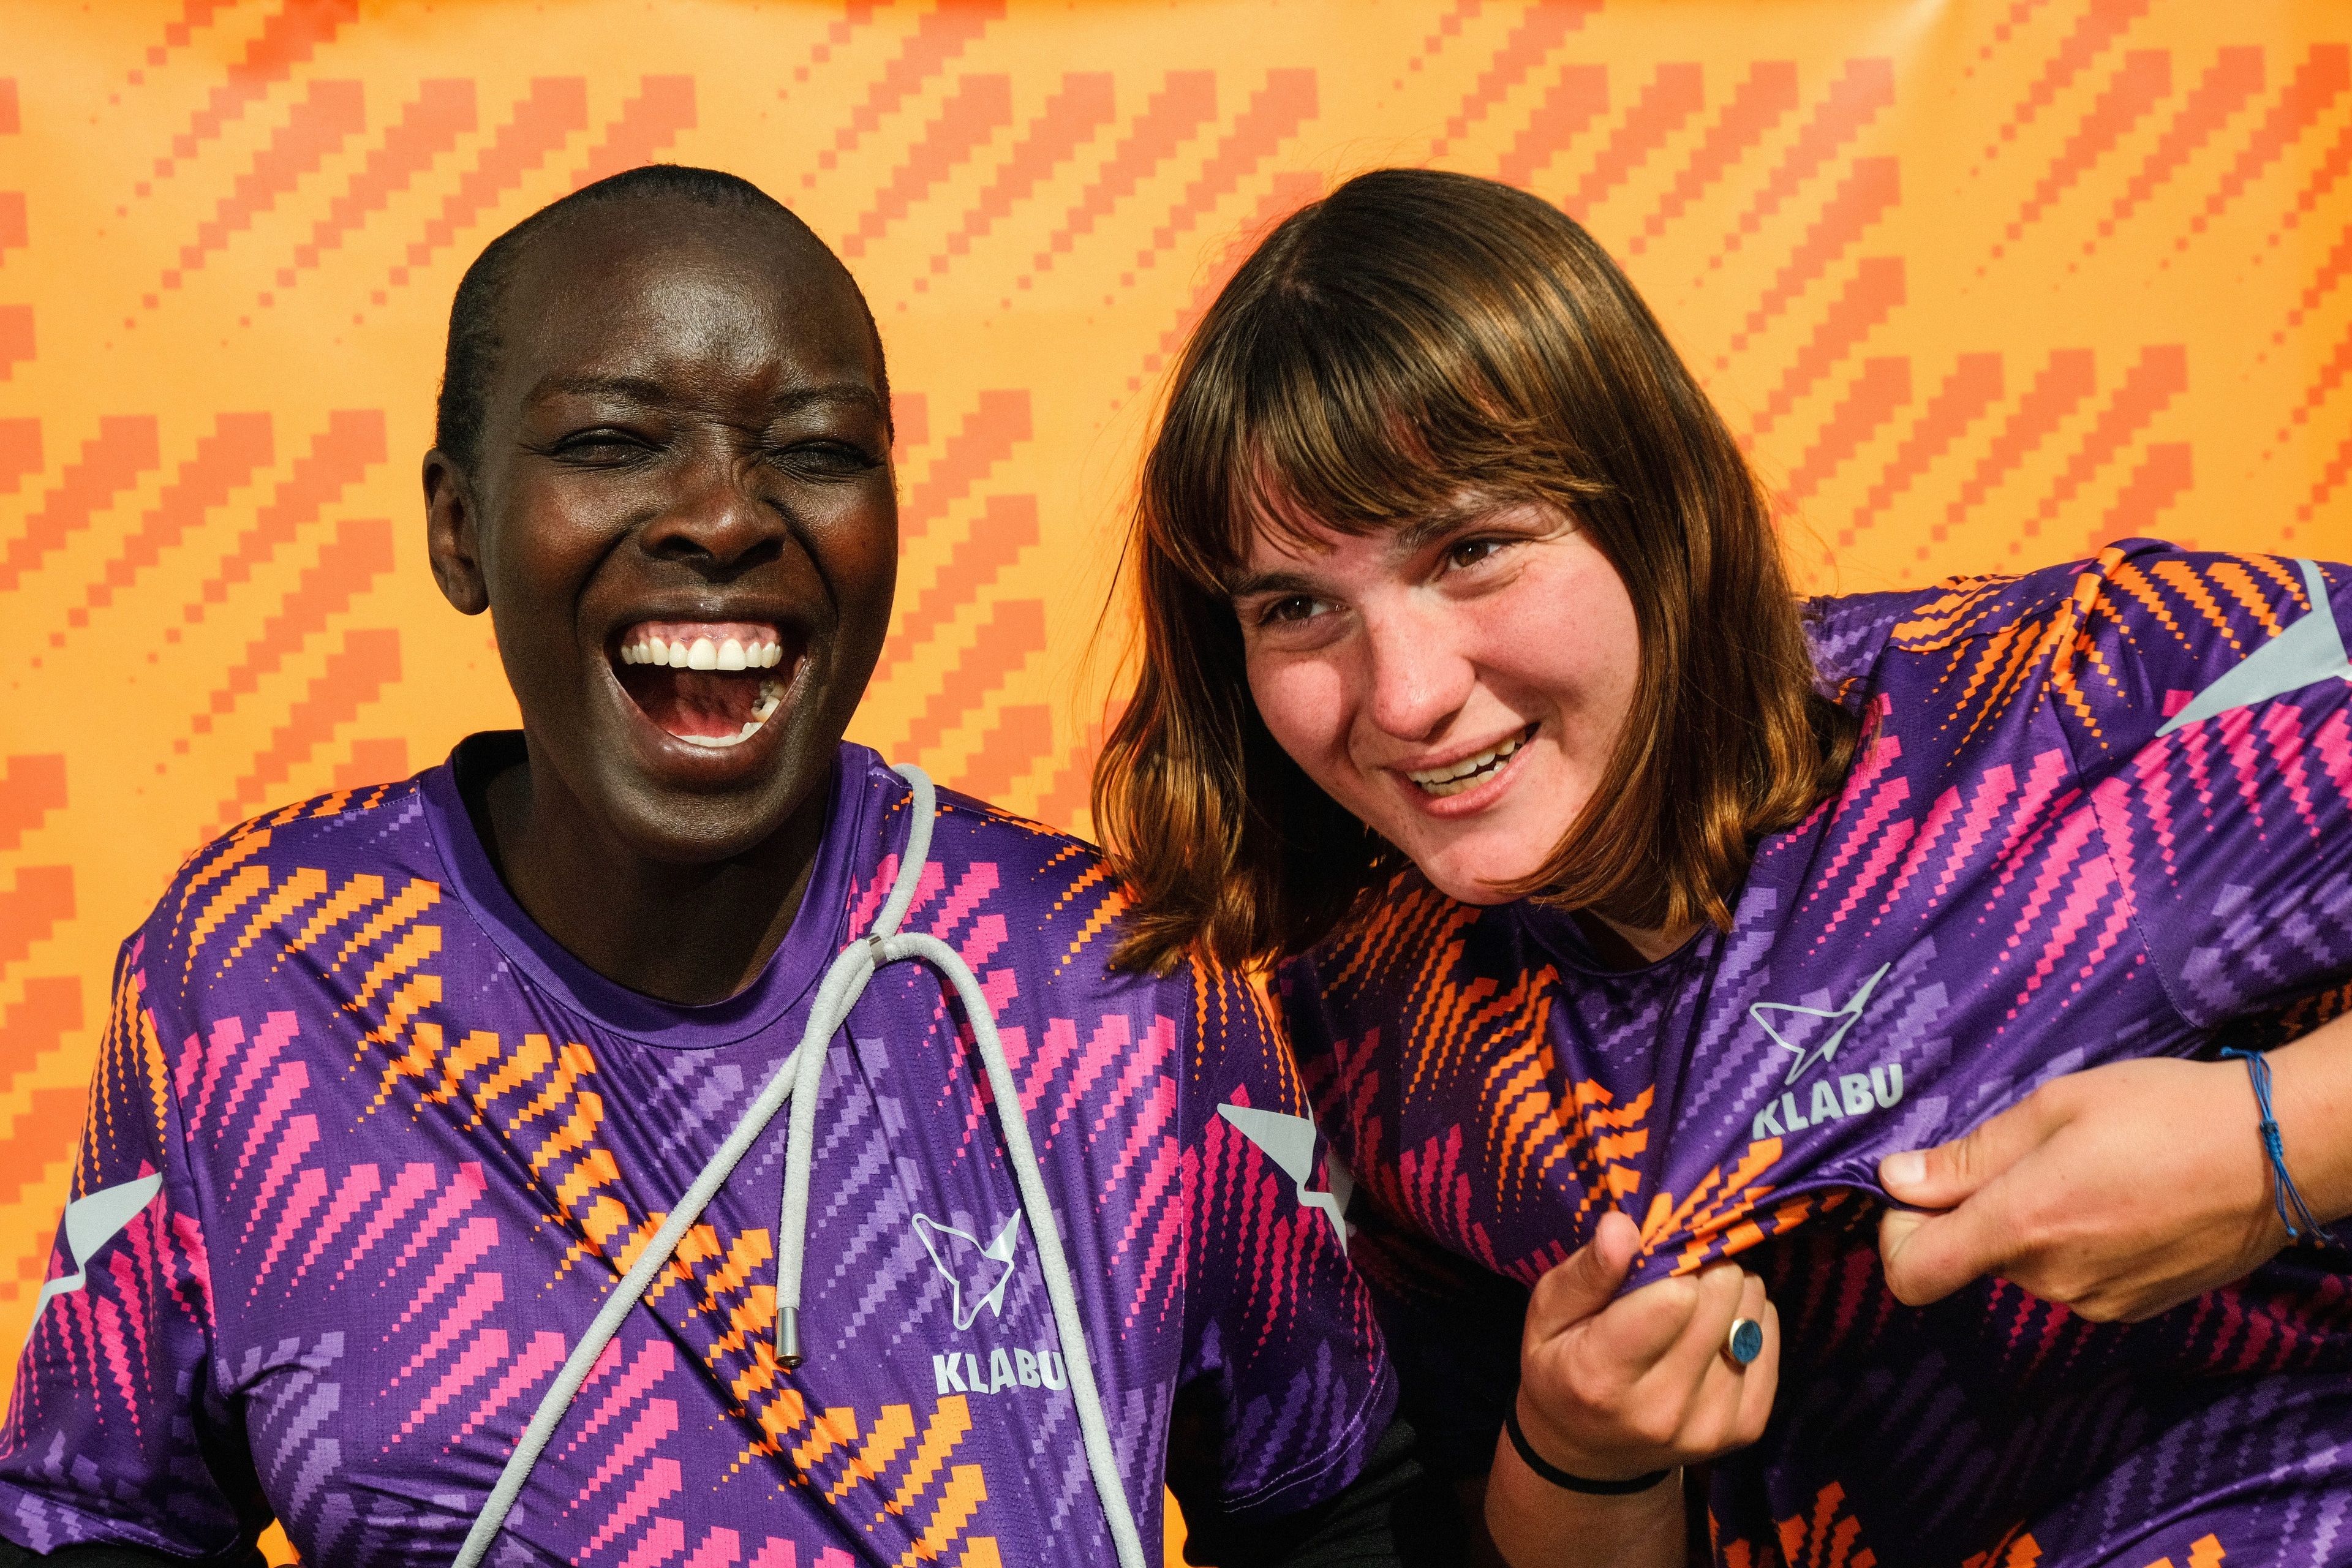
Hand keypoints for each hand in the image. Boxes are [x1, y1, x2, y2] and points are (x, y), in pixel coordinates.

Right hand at [1513, 1210, 1778, 1482]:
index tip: (1650, 1258)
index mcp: (1603, 1378)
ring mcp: (1712, 1423)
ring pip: (1752, 1309)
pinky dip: (1746, 1319)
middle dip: (1700, 1268)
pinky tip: (1712, 1329)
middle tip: (1673, 1276)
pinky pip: (1770, 1334)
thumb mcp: (1546, 1315)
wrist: (1589, 1452)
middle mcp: (1664, 1410)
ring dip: (1727, 1291)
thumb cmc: (1562, 1366)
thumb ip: (1585, 1273)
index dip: (1667, 1261)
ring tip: (1690, 1304)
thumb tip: (1624, 1226)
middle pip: (1721, 1294)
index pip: (1674, 1296)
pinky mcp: (1748, 1426)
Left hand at [1877, 1055, 2289, 1321]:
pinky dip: (2076, 1244)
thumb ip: (1970, 1156)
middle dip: (1976, 1212)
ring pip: (2025, 1267)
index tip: (1916, 1193)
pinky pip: (2073, 1278)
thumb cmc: (2164, 1113)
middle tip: (2029, 1154)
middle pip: (1972, 1258)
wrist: (2277, 1154)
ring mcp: (2098, 1302)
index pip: (1913, 1273)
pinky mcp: (2135, 1309)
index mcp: (2022, 1226)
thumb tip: (1897, 1180)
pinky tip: (2118, 1200)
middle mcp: (2053, 1279)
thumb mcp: (2054, 1108)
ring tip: (2087, 1171)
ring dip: (2032, 1225)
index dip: (1897, 1234)